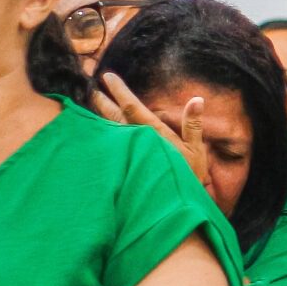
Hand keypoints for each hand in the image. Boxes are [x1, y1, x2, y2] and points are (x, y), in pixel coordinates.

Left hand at [96, 74, 210, 189]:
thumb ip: (193, 125)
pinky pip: (108, 147)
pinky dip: (101, 135)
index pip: (133, 108)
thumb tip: (197, 99)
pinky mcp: (122, 167)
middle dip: (102, 101)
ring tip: (89, 104)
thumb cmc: (189, 178)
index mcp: (155, 135)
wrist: (175, 208)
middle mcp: (137, 142)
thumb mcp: (197, 151)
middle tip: (90, 87)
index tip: (107, 77)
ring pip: (109, 131)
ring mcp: (128, 156)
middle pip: (114, 117)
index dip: (119, 91)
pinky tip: (94, 131)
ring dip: (98, 116)